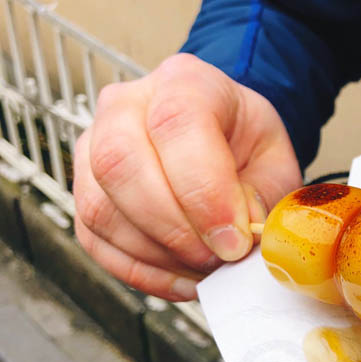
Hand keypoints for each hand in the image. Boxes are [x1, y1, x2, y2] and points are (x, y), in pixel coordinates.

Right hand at [73, 53, 301, 300]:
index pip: (177, 124)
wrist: (224, 144)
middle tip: (218, 258)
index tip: (234, 240)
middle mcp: (126, 106)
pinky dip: (143, 272)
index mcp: (185, 83)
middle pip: (120, 163)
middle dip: (174, 228)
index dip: (204, 192)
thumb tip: (241, 233)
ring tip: (206, 269)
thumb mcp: (275, 162)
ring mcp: (93, 147)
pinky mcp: (84, 192)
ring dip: (159, 255)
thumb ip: (263, 195)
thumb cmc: (247, 147)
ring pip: (100, 208)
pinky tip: (183, 278)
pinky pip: (95, 241)